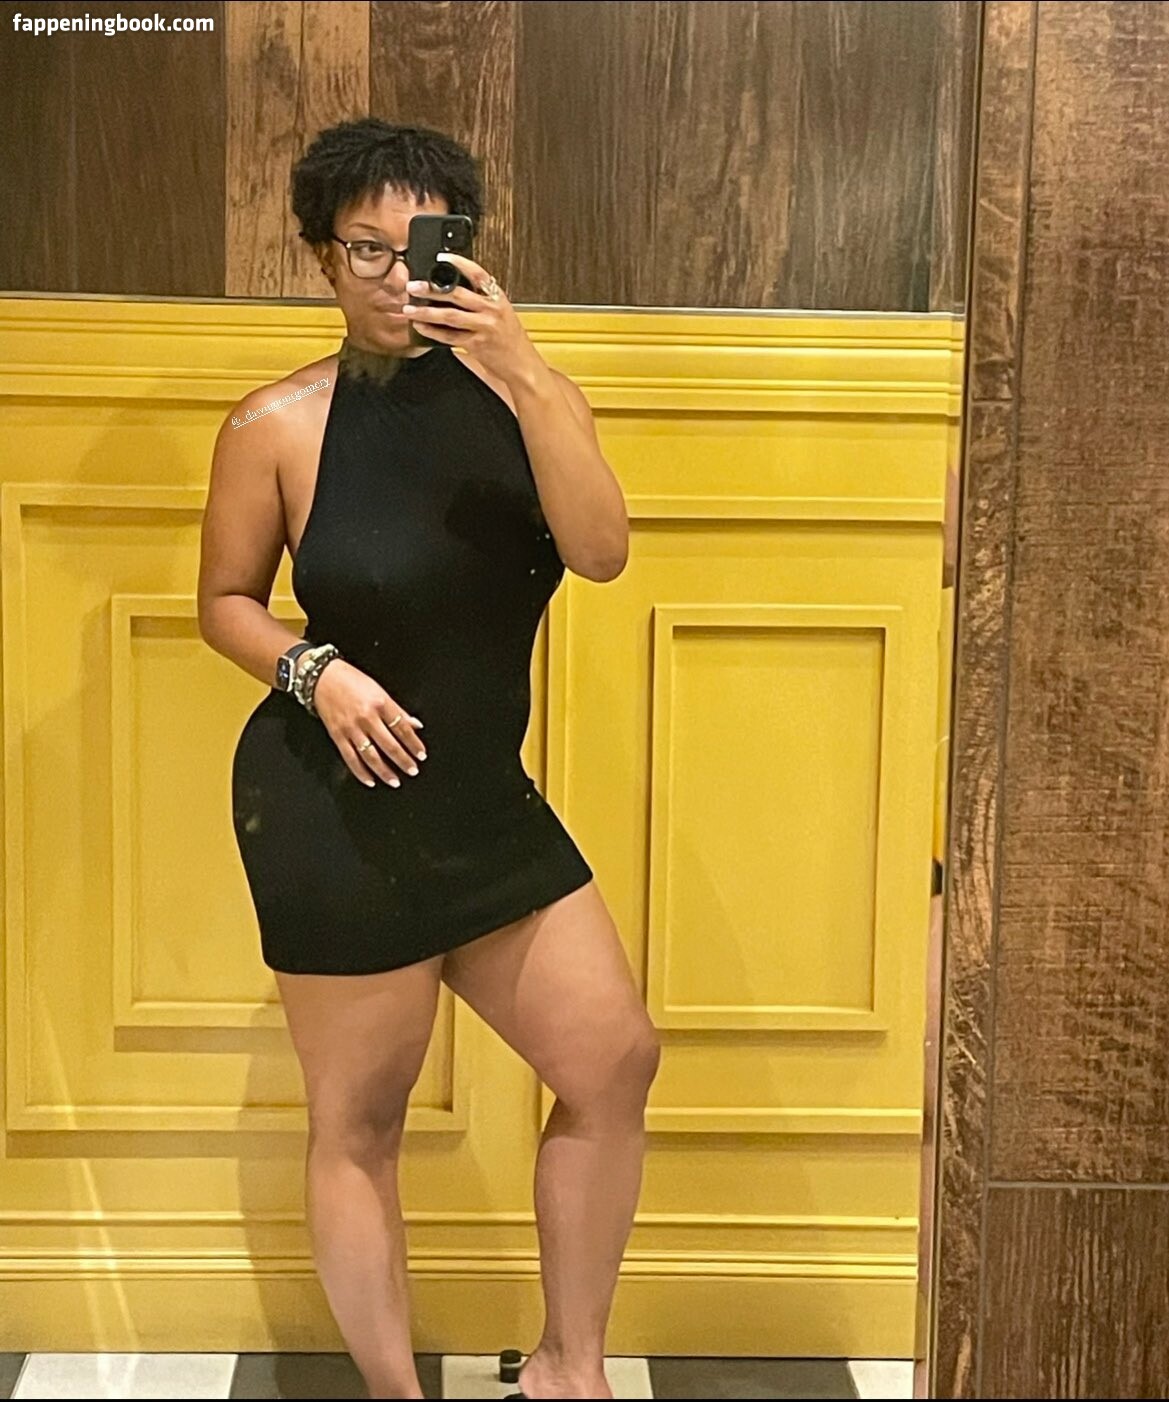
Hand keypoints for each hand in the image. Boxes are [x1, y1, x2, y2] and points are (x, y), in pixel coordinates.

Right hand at [310, 659, 426, 788]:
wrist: (322, 677)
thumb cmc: (352, 680)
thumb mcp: (380, 690)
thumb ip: (397, 710)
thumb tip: (416, 725)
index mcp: (380, 703)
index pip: (402, 728)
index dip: (413, 744)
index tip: (421, 755)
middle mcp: (367, 717)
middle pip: (389, 745)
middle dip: (403, 760)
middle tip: (412, 771)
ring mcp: (351, 728)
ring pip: (371, 756)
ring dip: (385, 771)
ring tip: (395, 781)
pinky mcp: (337, 735)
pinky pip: (350, 758)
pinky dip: (361, 772)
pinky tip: (370, 780)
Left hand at [403, 252, 542, 388]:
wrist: (522, 366)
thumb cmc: (511, 341)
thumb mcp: (502, 314)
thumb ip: (482, 302)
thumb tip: (454, 294)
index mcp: (498, 298)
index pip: (478, 274)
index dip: (459, 263)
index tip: (441, 257)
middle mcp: (491, 310)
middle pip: (457, 294)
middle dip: (431, 289)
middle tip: (414, 286)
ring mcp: (484, 327)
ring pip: (450, 316)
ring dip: (426, 312)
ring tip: (410, 309)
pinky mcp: (477, 344)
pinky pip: (450, 336)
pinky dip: (433, 332)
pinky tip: (422, 327)